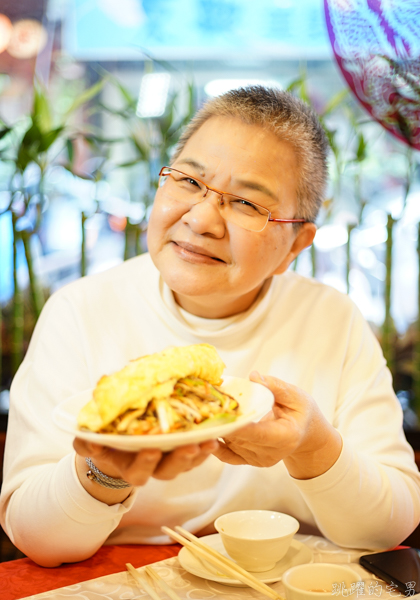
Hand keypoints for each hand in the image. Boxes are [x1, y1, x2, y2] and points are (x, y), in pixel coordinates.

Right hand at [73, 438, 218, 503]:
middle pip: (169, 470)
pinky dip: (207, 444)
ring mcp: (171, 460)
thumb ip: (86, 441)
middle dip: (179, 458)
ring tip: (209, 440)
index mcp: (131, 468)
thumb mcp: (91, 438)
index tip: (151, 449)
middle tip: (189, 445)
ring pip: (188, 463)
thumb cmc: (104, 438)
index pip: (139, 472)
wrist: (120, 437)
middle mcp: (154, 468)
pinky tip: (217, 432)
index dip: (145, 462)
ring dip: (199, 453)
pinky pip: (198, 451)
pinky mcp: (184, 449)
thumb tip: (89, 442)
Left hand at [212, 372, 341, 479]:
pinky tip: (206, 427)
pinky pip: (226, 455)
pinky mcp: (249, 461)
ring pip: (231, 445)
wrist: (305, 434)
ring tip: (202, 412)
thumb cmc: (301, 411)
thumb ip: (274, 386)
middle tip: (202, 407)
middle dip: (221, 424)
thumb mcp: (295, 395)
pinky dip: (215, 442)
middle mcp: (271, 453)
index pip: (259, 434)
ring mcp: (258, 459)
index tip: (221, 417)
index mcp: (286, 437)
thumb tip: (254, 376)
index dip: (239, 427)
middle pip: (240, 440)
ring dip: (216, 429)